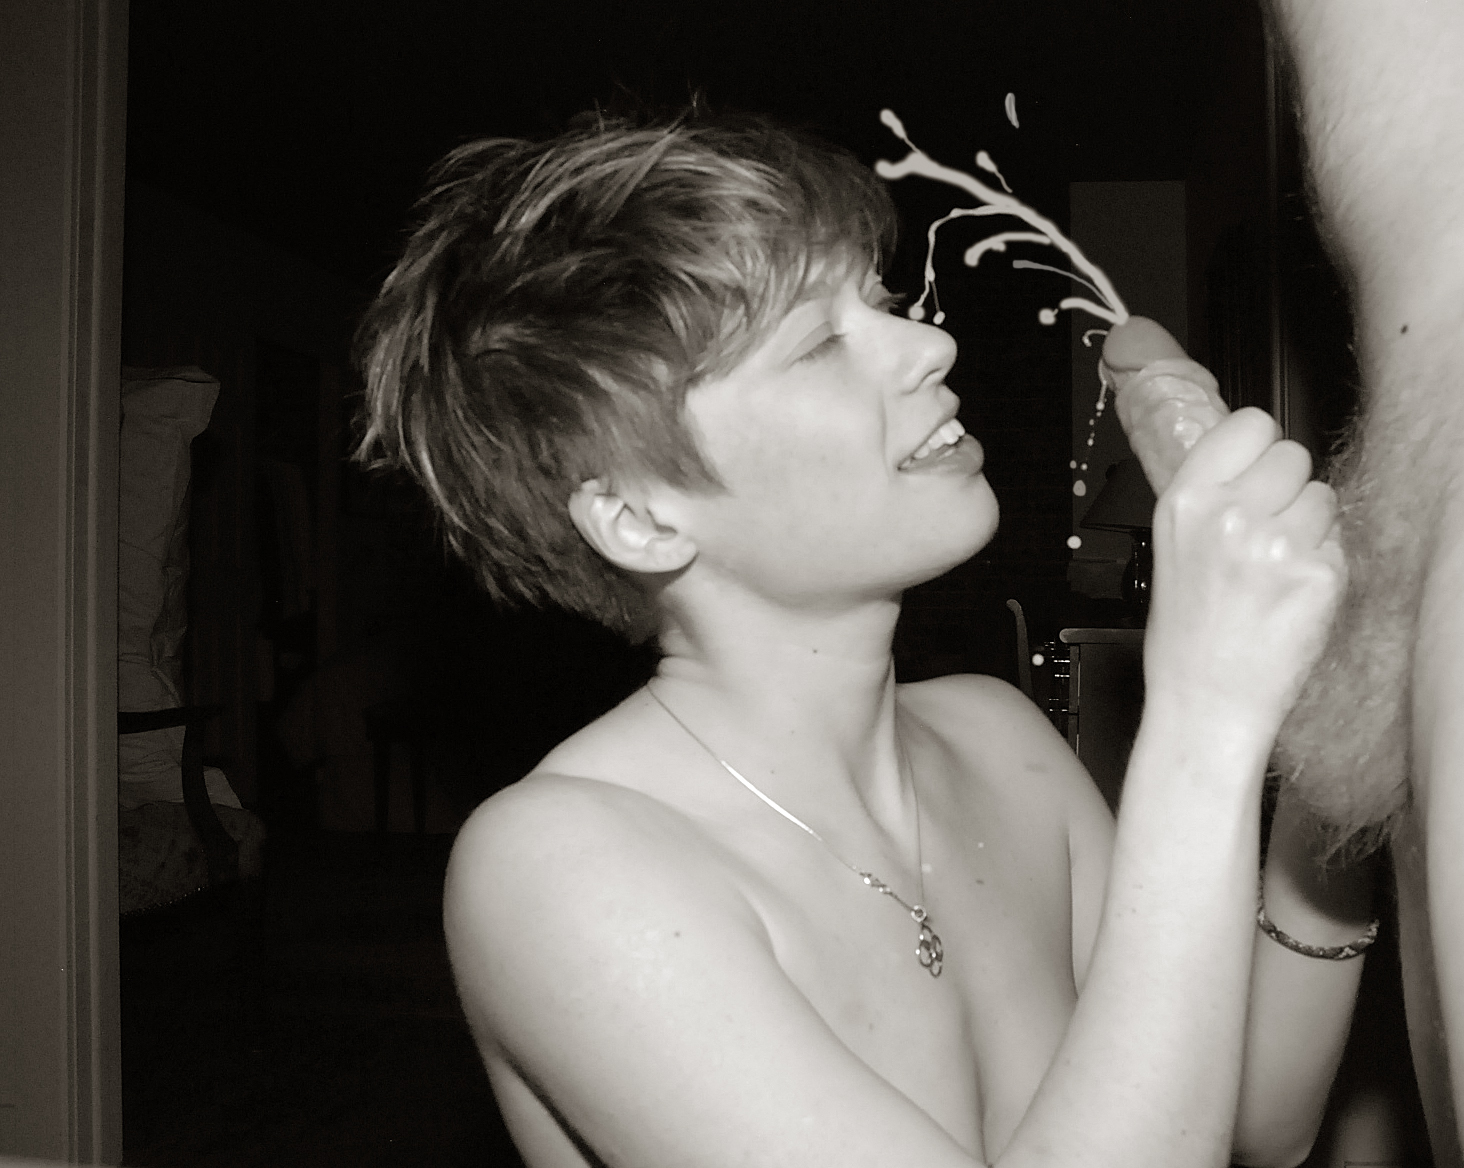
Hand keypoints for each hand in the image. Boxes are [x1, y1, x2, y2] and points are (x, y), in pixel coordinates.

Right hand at [1143, 407, 1345, 737]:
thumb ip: (1210, 497)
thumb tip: (1251, 460)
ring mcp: (1277, 544)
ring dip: (1311, 524)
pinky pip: (1340, 541)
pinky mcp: (1319, 575)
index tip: (1257, 468)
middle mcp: (1229, 516)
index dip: (1259, 447)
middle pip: (1293, 454)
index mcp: (1186, 502)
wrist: (1206, 702)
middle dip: (1288, 486)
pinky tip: (1292, 592)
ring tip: (1278, 566)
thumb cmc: (1187, 637)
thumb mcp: (1174, 548)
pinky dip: (1324, 563)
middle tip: (1268, 528)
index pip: (1249, 425)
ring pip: (1323, 496)